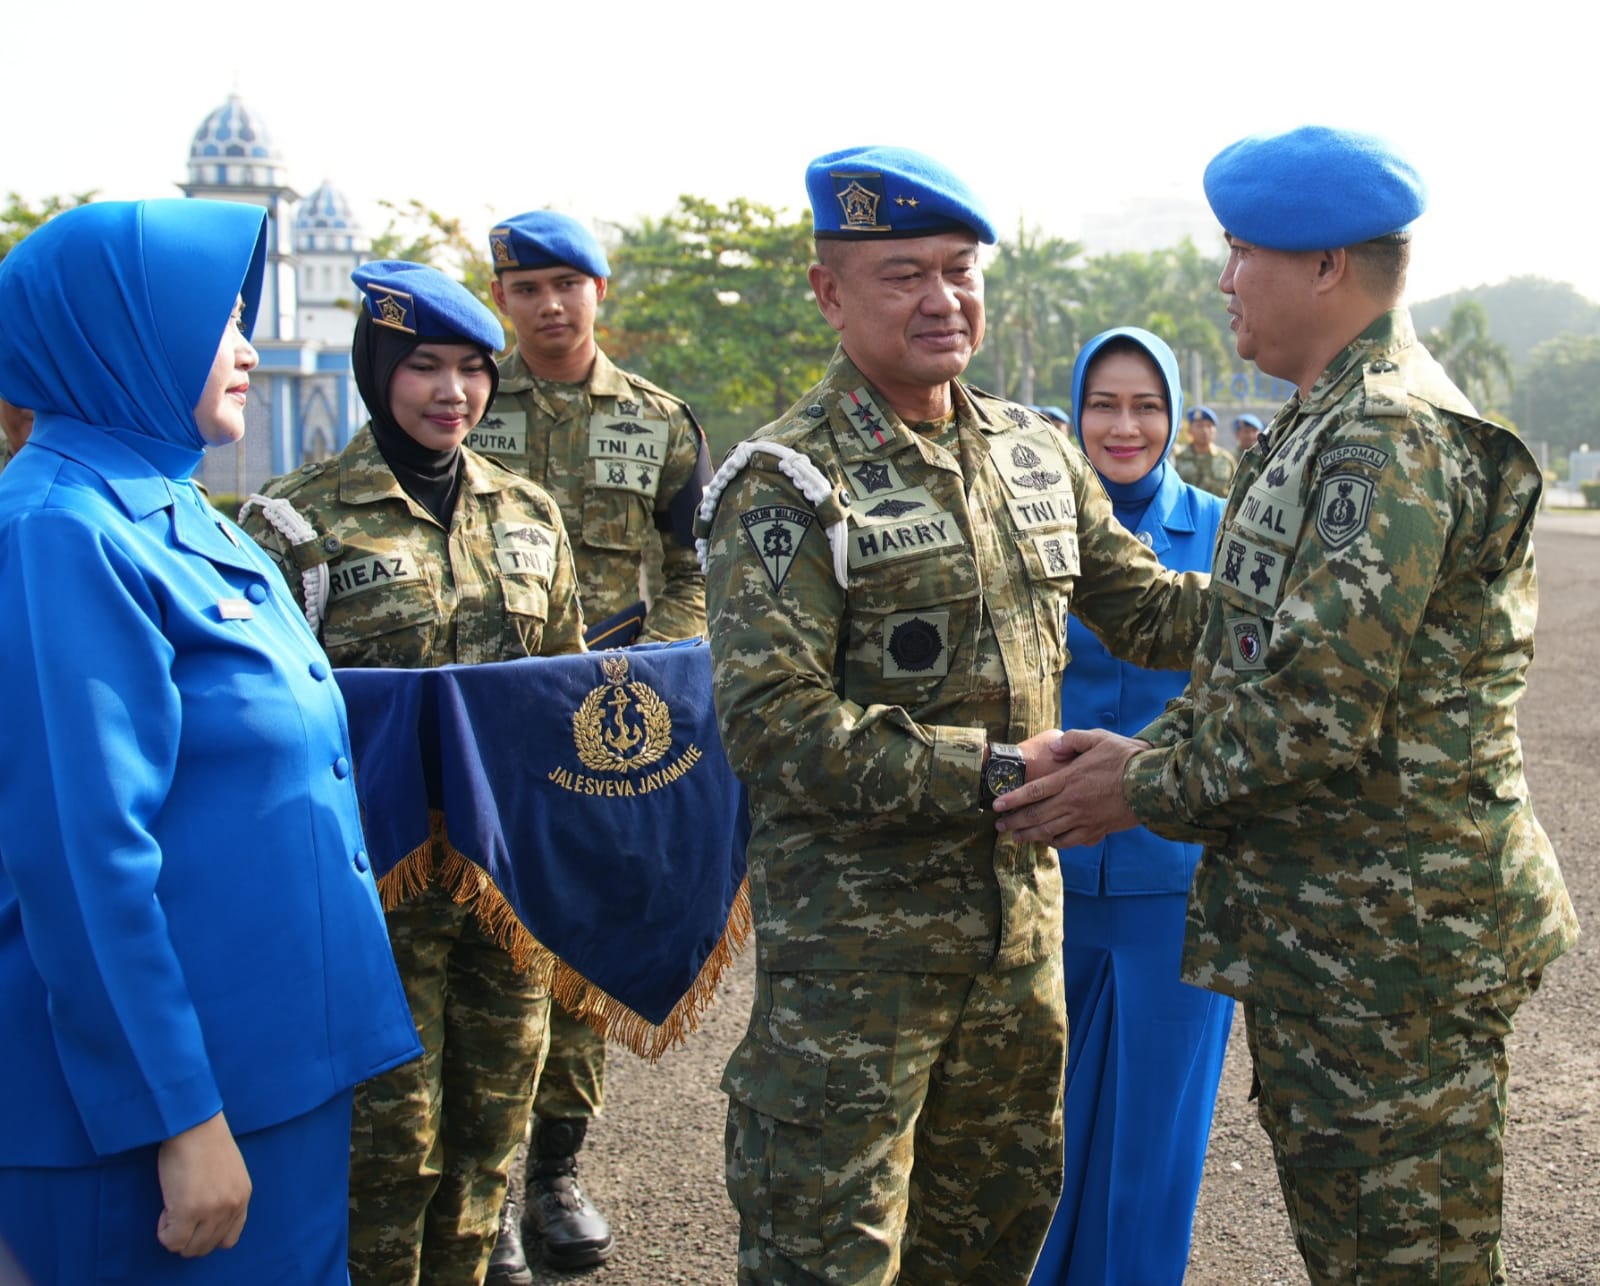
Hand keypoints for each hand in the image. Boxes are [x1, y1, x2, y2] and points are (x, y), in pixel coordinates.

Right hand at [156, 1111, 250, 1256]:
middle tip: (178, 1213)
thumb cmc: (203, 1140)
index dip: (206, 1234)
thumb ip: (224, 1195)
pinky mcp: (189, 1210)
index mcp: (242, 1196)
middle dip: (188, 1237)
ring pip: (190, 1248)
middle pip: (207, 1246)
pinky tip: (165, 1209)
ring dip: (176, 1235)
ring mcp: (212, 1210)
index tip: (194, 1219)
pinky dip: (164, 1231)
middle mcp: (231, 1205)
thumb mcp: (227, 1170)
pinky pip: (172, 1241)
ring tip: (172, 1210)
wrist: (192, 1122)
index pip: (229, 1238)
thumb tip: (207, 1220)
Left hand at [993, 728, 1145, 847]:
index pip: (1033, 792)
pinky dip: (1055, 843)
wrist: (1153, 783)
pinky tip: (1047, 841)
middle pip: (1036, 816)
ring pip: (1049, 832)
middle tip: (999, 827)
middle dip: (1014, 822)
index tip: (996, 806)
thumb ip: (1072, 740)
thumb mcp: (1098, 738)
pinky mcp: (1097, 830)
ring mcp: (1084, 819)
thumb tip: (1052, 749)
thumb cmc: (1126, 758)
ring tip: (1015, 837)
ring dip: (1029, 836)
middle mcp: (1073, 802)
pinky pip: (1070, 842)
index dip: (1012, 800)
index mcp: (1070, 779)